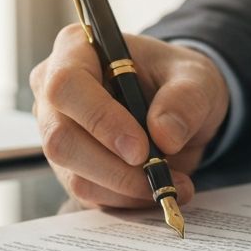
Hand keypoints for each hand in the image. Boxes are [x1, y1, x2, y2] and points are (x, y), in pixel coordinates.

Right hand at [30, 28, 229, 208]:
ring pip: (75, 175)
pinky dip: (128, 200)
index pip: (67, 86)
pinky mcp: (70, 167)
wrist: (177, 107)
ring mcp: (57, 132)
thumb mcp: (197, 79)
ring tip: (172, 182)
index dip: (100, 120)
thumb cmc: (178, 81)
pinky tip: (157, 188)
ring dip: (127, 189)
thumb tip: (164, 136)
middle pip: (61, 139)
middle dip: (115, 167)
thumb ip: (186, 100)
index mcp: (76, 50)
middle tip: (161, 173)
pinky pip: (90, 194)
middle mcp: (53, 92)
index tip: (141, 148)